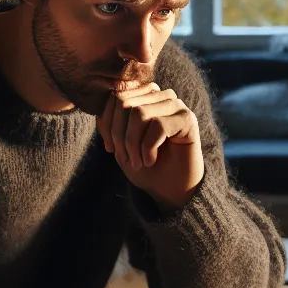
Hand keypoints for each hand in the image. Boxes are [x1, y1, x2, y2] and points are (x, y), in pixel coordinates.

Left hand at [100, 81, 204, 208]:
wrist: (171, 191)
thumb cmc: (146, 167)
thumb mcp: (120, 143)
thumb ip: (111, 120)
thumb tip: (100, 105)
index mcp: (144, 97)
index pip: (115, 96)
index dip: (106, 123)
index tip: (110, 148)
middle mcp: (161, 96)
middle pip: (125, 103)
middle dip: (118, 135)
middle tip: (125, 158)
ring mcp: (176, 106)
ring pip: (139, 113)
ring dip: (132, 144)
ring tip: (137, 162)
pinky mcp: (187, 119)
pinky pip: (158, 125)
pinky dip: (148, 148)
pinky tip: (151, 160)